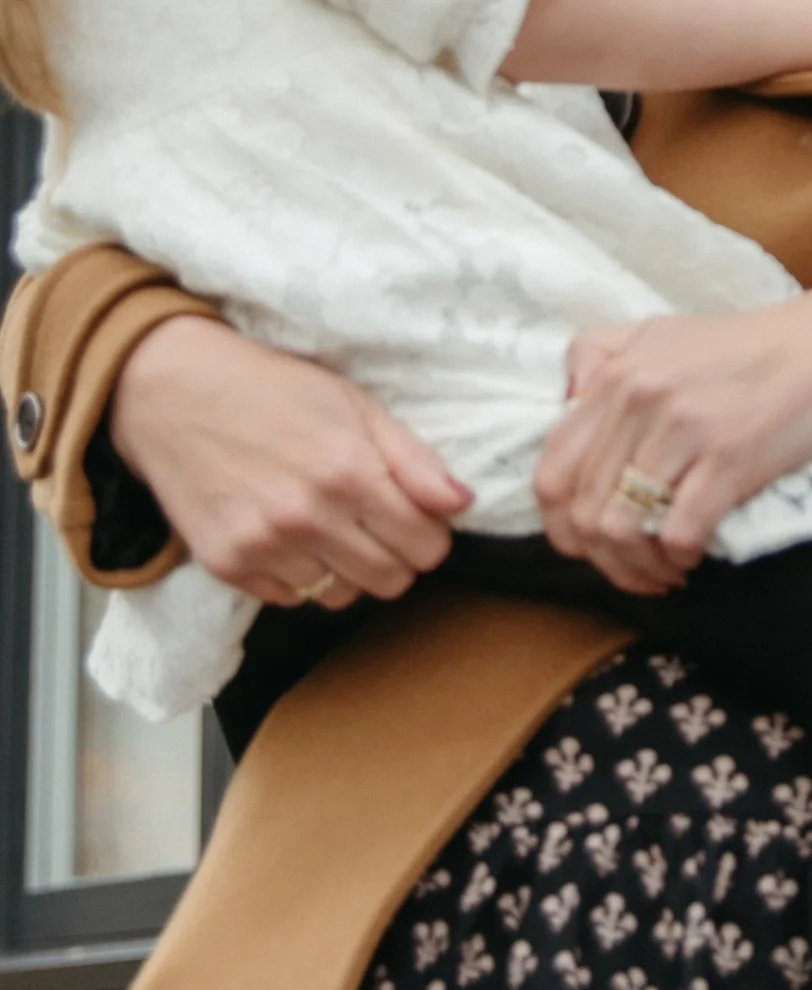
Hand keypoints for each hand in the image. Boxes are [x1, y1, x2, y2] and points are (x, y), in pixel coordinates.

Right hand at [110, 313, 470, 605]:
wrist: (173, 394)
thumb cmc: (273, 391)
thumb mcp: (356, 405)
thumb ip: (415, 460)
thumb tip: (461, 504)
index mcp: (349, 472)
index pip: (427, 546)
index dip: (430, 534)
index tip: (414, 517)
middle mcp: (307, 517)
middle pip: (391, 581)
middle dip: (395, 556)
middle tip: (374, 523)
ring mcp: (263, 546)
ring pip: (342, 598)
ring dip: (347, 569)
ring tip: (329, 526)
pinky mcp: (227, 566)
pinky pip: (292, 599)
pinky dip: (299, 575)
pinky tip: (287, 535)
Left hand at [533, 291, 811, 587]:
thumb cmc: (747, 348)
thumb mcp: (659, 332)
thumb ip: (598, 357)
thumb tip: (563, 407)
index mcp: (615, 376)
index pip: (551, 473)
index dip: (562, 528)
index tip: (592, 546)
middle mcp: (639, 399)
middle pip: (582, 513)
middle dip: (602, 561)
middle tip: (634, 570)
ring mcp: (684, 429)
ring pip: (620, 530)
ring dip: (637, 569)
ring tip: (663, 573)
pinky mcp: (730, 457)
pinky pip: (677, 532)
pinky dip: (678, 559)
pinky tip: (692, 560)